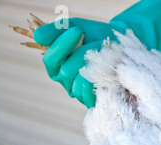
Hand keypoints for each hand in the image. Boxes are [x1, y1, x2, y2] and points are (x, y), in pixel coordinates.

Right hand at [33, 0, 160, 108]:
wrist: (123, 47)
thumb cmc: (97, 37)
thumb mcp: (77, 27)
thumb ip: (57, 30)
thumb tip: (37, 36)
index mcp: (56, 65)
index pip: (51, 58)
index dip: (62, 45)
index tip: (78, 30)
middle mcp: (66, 82)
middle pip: (67, 72)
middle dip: (84, 55)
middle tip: (99, 44)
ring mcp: (81, 94)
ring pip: (81, 85)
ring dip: (97, 68)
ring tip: (108, 57)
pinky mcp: (96, 102)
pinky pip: (95, 96)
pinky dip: (104, 81)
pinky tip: (112, 71)